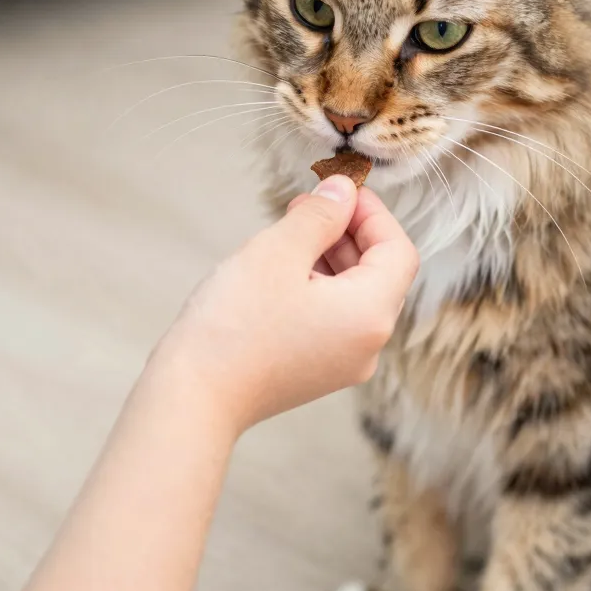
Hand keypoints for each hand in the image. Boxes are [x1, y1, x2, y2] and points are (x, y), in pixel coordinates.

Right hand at [151, 175, 418, 434]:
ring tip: (287, 233)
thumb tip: (344, 190)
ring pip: (354, 294)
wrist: (192, 399)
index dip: (372, 213)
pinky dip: (317, 285)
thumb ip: (321, 215)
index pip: (398, 251)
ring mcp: (344, 363)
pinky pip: (333, 318)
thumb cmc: (234, 325)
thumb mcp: (279, 251)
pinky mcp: (317, 371)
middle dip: (348, 231)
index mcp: (370, 314)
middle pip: (379, 273)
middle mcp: (368, 344)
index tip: (337, 190)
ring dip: (330, 256)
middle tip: (305, 205)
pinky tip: (280, 271)